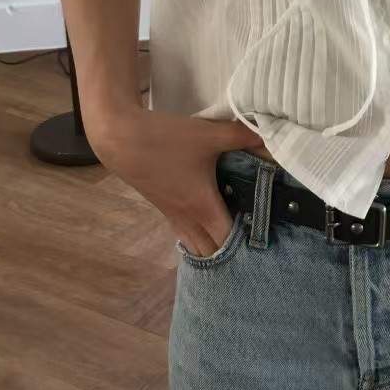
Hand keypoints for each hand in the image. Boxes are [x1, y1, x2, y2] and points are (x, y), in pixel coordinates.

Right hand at [90, 109, 254, 257]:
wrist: (120, 139)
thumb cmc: (166, 140)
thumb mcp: (209, 134)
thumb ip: (241, 136)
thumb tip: (269, 138)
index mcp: (204, 208)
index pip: (228, 242)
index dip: (248, 247)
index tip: (268, 244)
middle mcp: (189, 219)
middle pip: (212, 252)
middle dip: (233, 255)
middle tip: (256, 246)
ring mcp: (173, 216)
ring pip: (196, 245)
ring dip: (214, 249)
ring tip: (235, 242)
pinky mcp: (164, 207)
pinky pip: (186, 233)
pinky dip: (199, 237)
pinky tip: (209, 225)